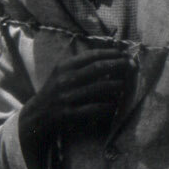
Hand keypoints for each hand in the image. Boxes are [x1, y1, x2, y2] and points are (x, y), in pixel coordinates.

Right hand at [20, 45, 135, 158]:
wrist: (35, 116)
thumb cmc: (55, 92)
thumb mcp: (62, 74)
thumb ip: (81, 65)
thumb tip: (110, 56)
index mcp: (64, 67)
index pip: (91, 56)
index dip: (111, 53)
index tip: (125, 53)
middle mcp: (65, 79)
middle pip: (98, 68)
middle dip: (118, 65)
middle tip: (132, 65)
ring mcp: (66, 97)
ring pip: (98, 88)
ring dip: (117, 85)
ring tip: (128, 84)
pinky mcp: (68, 113)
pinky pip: (94, 108)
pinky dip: (108, 106)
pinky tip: (116, 105)